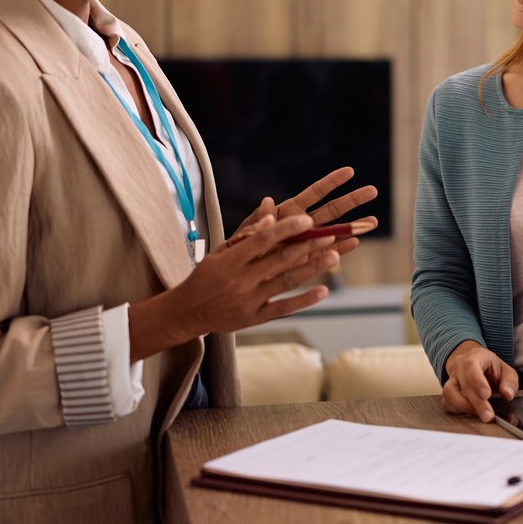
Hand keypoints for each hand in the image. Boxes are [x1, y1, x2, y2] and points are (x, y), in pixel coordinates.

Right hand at [130, 214, 340, 358]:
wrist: (188, 311)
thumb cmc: (206, 275)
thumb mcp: (220, 251)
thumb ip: (247, 232)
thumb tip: (270, 206)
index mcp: (230, 260)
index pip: (262, 240)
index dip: (285, 228)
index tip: (306, 219)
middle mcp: (241, 280)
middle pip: (279, 260)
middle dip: (306, 246)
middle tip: (329, 233)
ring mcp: (249, 300)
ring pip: (286, 282)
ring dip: (312, 268)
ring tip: (334, 255)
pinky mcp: (255, 318)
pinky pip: (284, 308)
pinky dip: (304, 300)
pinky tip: (323, 290)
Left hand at [232, 167, 378, 255]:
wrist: (236, 272)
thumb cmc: (240, 248)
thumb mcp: (247, 232)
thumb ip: (259, 219)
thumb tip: (267, 202)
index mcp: (288, 211)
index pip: (314, 193)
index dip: (331, 182)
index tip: (350, 171)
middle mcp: (302, 224)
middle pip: (331, 209)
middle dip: (352, 200)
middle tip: (372, 191)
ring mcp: (307, 242)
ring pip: (335, 231)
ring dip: (354, 226)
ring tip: (374, 221)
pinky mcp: (307, 260)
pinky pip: (327, 253)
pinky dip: (340, 249)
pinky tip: (355, 243)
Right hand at [441, 341, 517, 422]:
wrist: (476, 367)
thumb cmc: (491, 369)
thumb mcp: (506, 371)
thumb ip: (510, 382)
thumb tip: (508, 395)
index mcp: (475, 356)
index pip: (471, 366)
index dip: (477, 381)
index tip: (486, 395)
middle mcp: (459, 367)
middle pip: (463, 384)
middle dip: (476, 403)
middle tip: (488, 416)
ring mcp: (451, 379)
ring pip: (449, 393)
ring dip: (464, 407)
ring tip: (479, 415)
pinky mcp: (448, 393)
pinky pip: (447, 403)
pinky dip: (458, 411)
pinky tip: (471, 414)